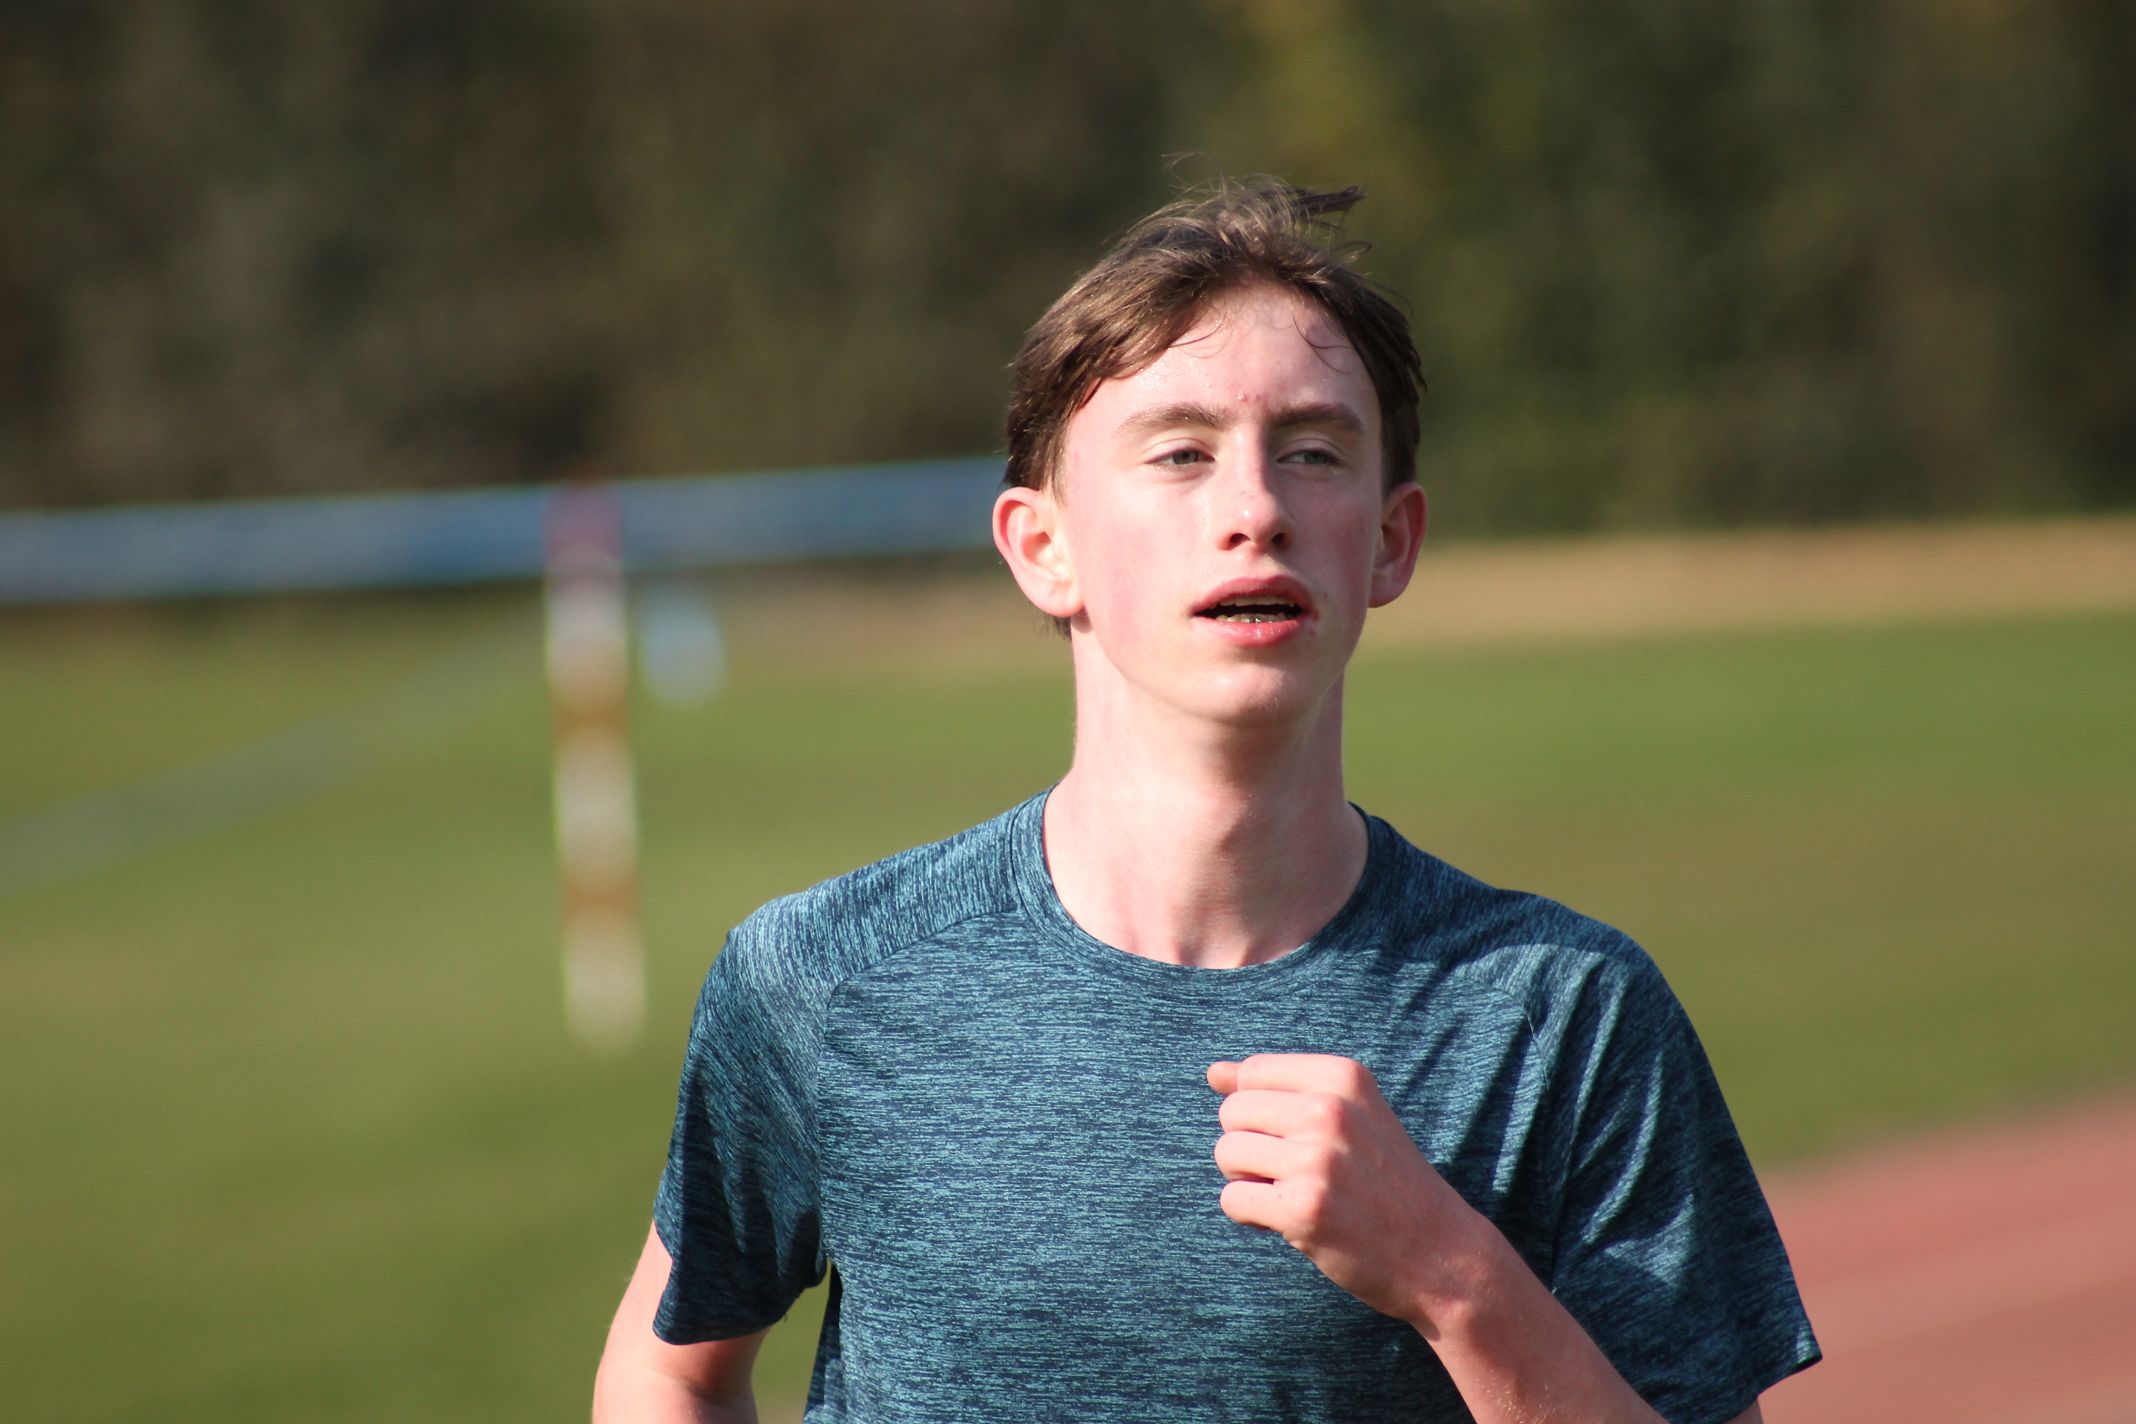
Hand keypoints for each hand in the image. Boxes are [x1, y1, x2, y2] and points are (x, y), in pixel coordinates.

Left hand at [1208, 1053, 1483, 1328]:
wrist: (1441, 1254)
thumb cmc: (1384, 1182)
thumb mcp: (1349, 1116)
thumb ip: (1279, 1089)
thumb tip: (1214, 1072)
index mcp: (1343, 1076)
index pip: (1251, 1073)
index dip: (1260, 1111)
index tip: (1299, 1139)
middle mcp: (1330, 1109)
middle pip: (1233, 1112)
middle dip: (1249, 1145)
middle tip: (1296, 1173)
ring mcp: (1317, 1159)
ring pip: (1226, 1153)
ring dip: (1248, 1180)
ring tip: (1294, 1194)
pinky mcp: (1304, 1209)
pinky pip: (1233, 1199)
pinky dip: (1252, 1215)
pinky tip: (1292, 1221)